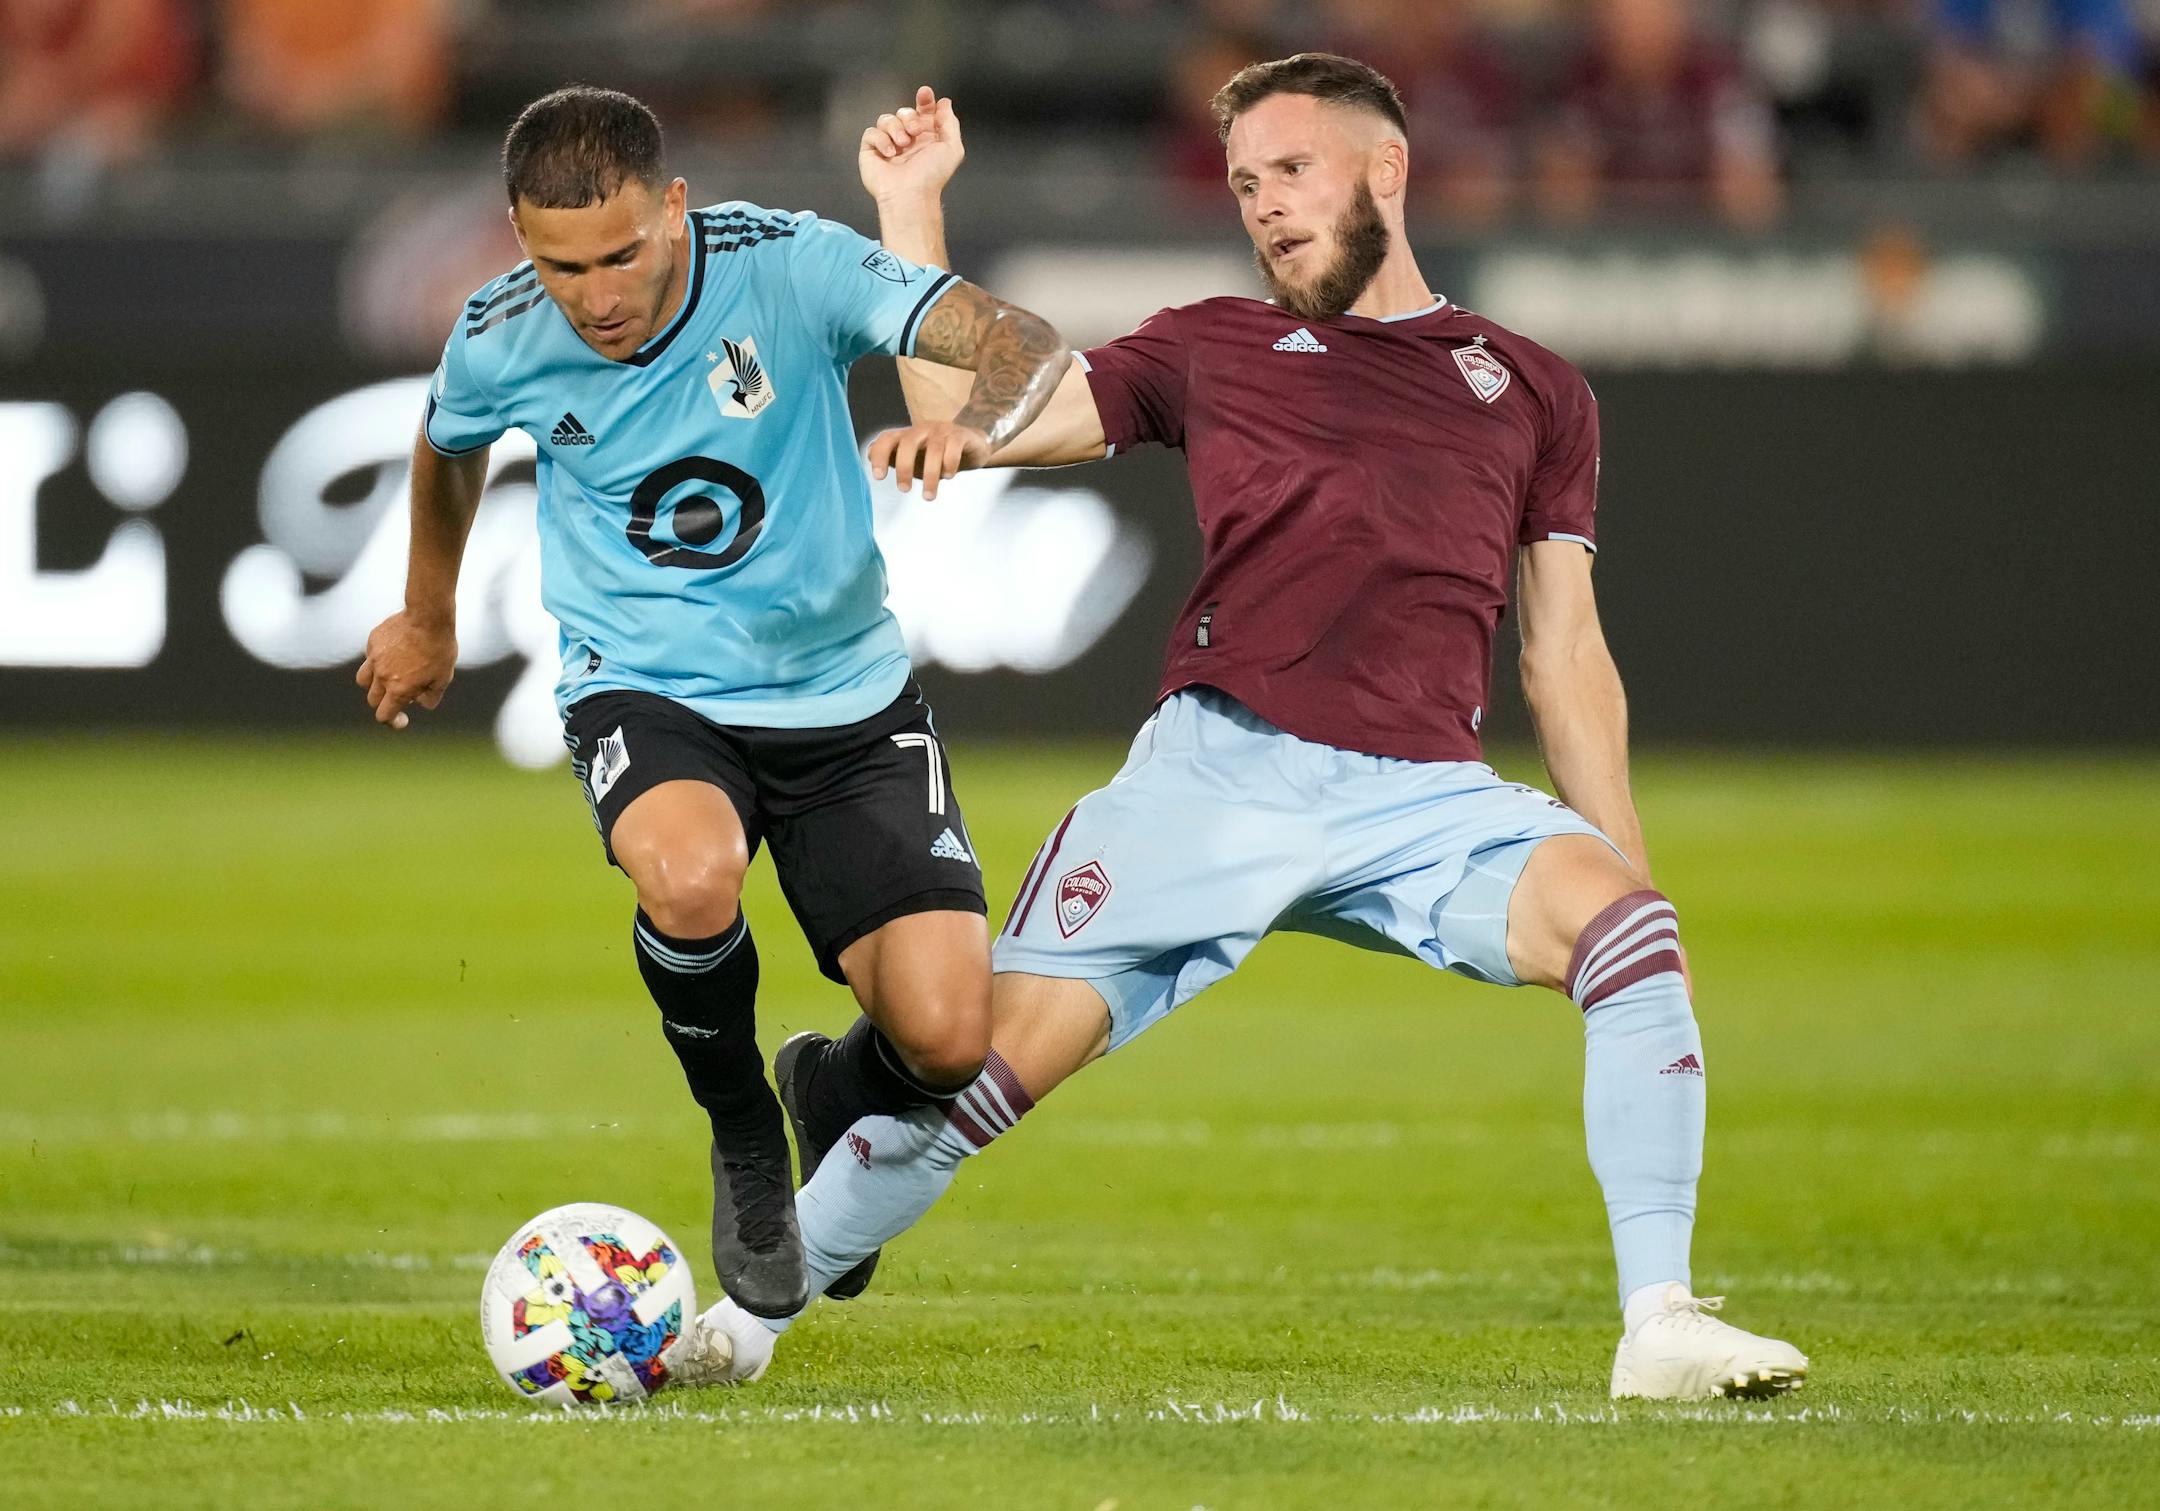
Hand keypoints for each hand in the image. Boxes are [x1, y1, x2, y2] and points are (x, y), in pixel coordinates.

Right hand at [356, 609, 456, 729]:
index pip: (384, 715)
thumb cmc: (440, 649)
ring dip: (373, 684)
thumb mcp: (443, 678)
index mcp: (399, 689)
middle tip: (399, 697)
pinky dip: (379, 660)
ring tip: (389, 678)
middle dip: (384, 703)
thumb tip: (420, 703)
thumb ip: (431, 697)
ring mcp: (374, 658)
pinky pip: (370, 656)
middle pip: (373, 700)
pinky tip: (395, 652)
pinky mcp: (372, 641)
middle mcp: (382, 676)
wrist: (428, 617)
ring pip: (363, 680)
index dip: (392, 722)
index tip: (402, 720)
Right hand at [859, 85, 963, 203]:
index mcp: (926, 138)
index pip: (923, 112)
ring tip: (903, 145)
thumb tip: (944, 103)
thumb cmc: (931, 176)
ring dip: (896, 128)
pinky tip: (890, 153)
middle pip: (904, 112)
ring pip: (886, 118)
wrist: (910, 194)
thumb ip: (950, 122)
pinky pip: (871, 132)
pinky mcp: (872, 151)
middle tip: (915, 131)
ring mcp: (889, 145)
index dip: (924, 100)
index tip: (925, 94)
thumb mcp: (951, 148)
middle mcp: (908, 140)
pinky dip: (881, 140)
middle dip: (910, 117)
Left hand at [867, 420, 991, 500]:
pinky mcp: (961, 435)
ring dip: (930, 475)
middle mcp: (922, 430)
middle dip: (904, 467)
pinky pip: (953, 447)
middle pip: (908, 442)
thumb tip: (869, 455)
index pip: (887, 438)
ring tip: (928, 496)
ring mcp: (942, 430)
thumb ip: (893, 457)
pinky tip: (948, 476)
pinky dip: (949, 463)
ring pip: (934, 449)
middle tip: (904, 489)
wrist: (971, 444)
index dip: (880, 455)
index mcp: (907, 435)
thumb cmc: (936, 454)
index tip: (878, 476)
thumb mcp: (913, 458)